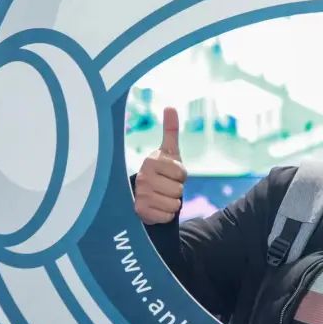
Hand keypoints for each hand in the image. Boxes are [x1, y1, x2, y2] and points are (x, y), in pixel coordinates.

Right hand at [134, 107, 187, 224]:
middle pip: (179, 190)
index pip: (182, 173)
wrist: (145, 196)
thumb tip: (170, 107)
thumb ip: (170, 131)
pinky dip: (165, 214)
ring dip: (172, 203)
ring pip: (174, 204)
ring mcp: (140, 194)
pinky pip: (167, 216)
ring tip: (161, 197)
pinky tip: (156, 208)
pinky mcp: (140, 211)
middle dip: (176, 190)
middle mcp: (143, 177)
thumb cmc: (161, 172)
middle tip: (165, 187)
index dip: (180, 176)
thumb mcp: (168, 153)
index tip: (170, 174)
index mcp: (151, 161)